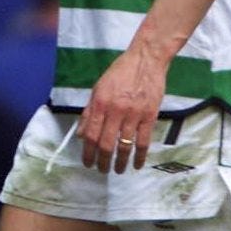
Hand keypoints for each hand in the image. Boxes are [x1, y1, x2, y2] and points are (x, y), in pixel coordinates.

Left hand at [77, 47, 161, 174]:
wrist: (146, 60)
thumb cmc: (120, 72)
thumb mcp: (99, 88)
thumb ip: (89, 111)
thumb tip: (80, 134)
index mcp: (100, 102)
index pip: (90, 134)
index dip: (87, 152)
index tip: (87, 162)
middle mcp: (115, 110)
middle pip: (106, 144)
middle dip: (102, 161)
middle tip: (101, 170)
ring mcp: (134, 114)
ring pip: (124, 146)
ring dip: (119, 162)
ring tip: (117, 170)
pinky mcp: (150, 116)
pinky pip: (143, 142)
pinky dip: (139, 157)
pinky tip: (136, 165)